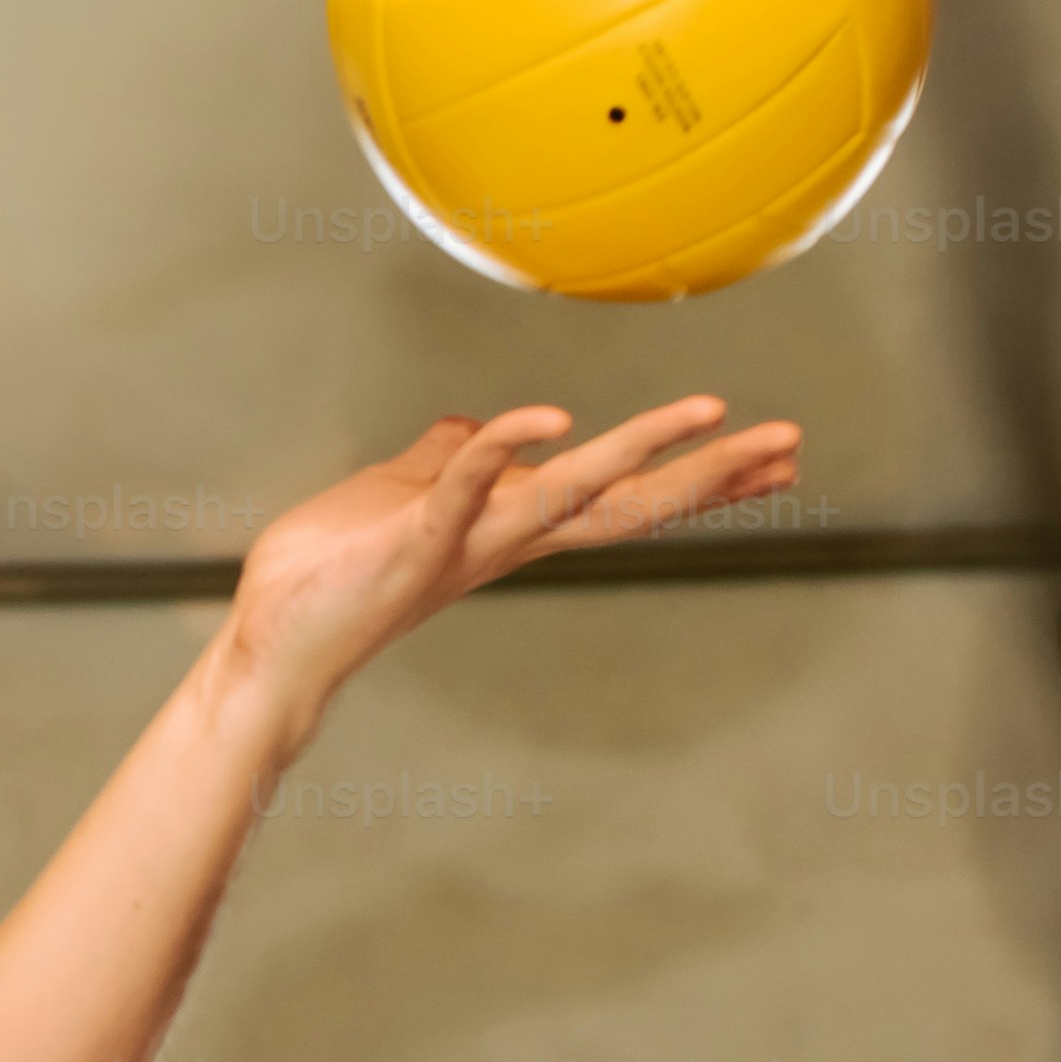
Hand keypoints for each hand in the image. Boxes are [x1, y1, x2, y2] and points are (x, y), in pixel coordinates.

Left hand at [208, 395, 806, 738]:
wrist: (268, 647)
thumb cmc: (327, 577)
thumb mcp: (398, 497)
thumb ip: (443, 461)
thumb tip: (481, 429)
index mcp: (509, 527)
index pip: (620, 497)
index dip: (695, 476)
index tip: (774, 462)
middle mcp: (503, 539)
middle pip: (626, 501)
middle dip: (710, 472)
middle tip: (791, 443)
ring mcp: (463, 543)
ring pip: (568, 490)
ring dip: (639, 448)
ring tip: (711, 413)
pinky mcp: (410, 542)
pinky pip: (460, 487)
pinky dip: (500, 451)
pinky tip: (547, 419)